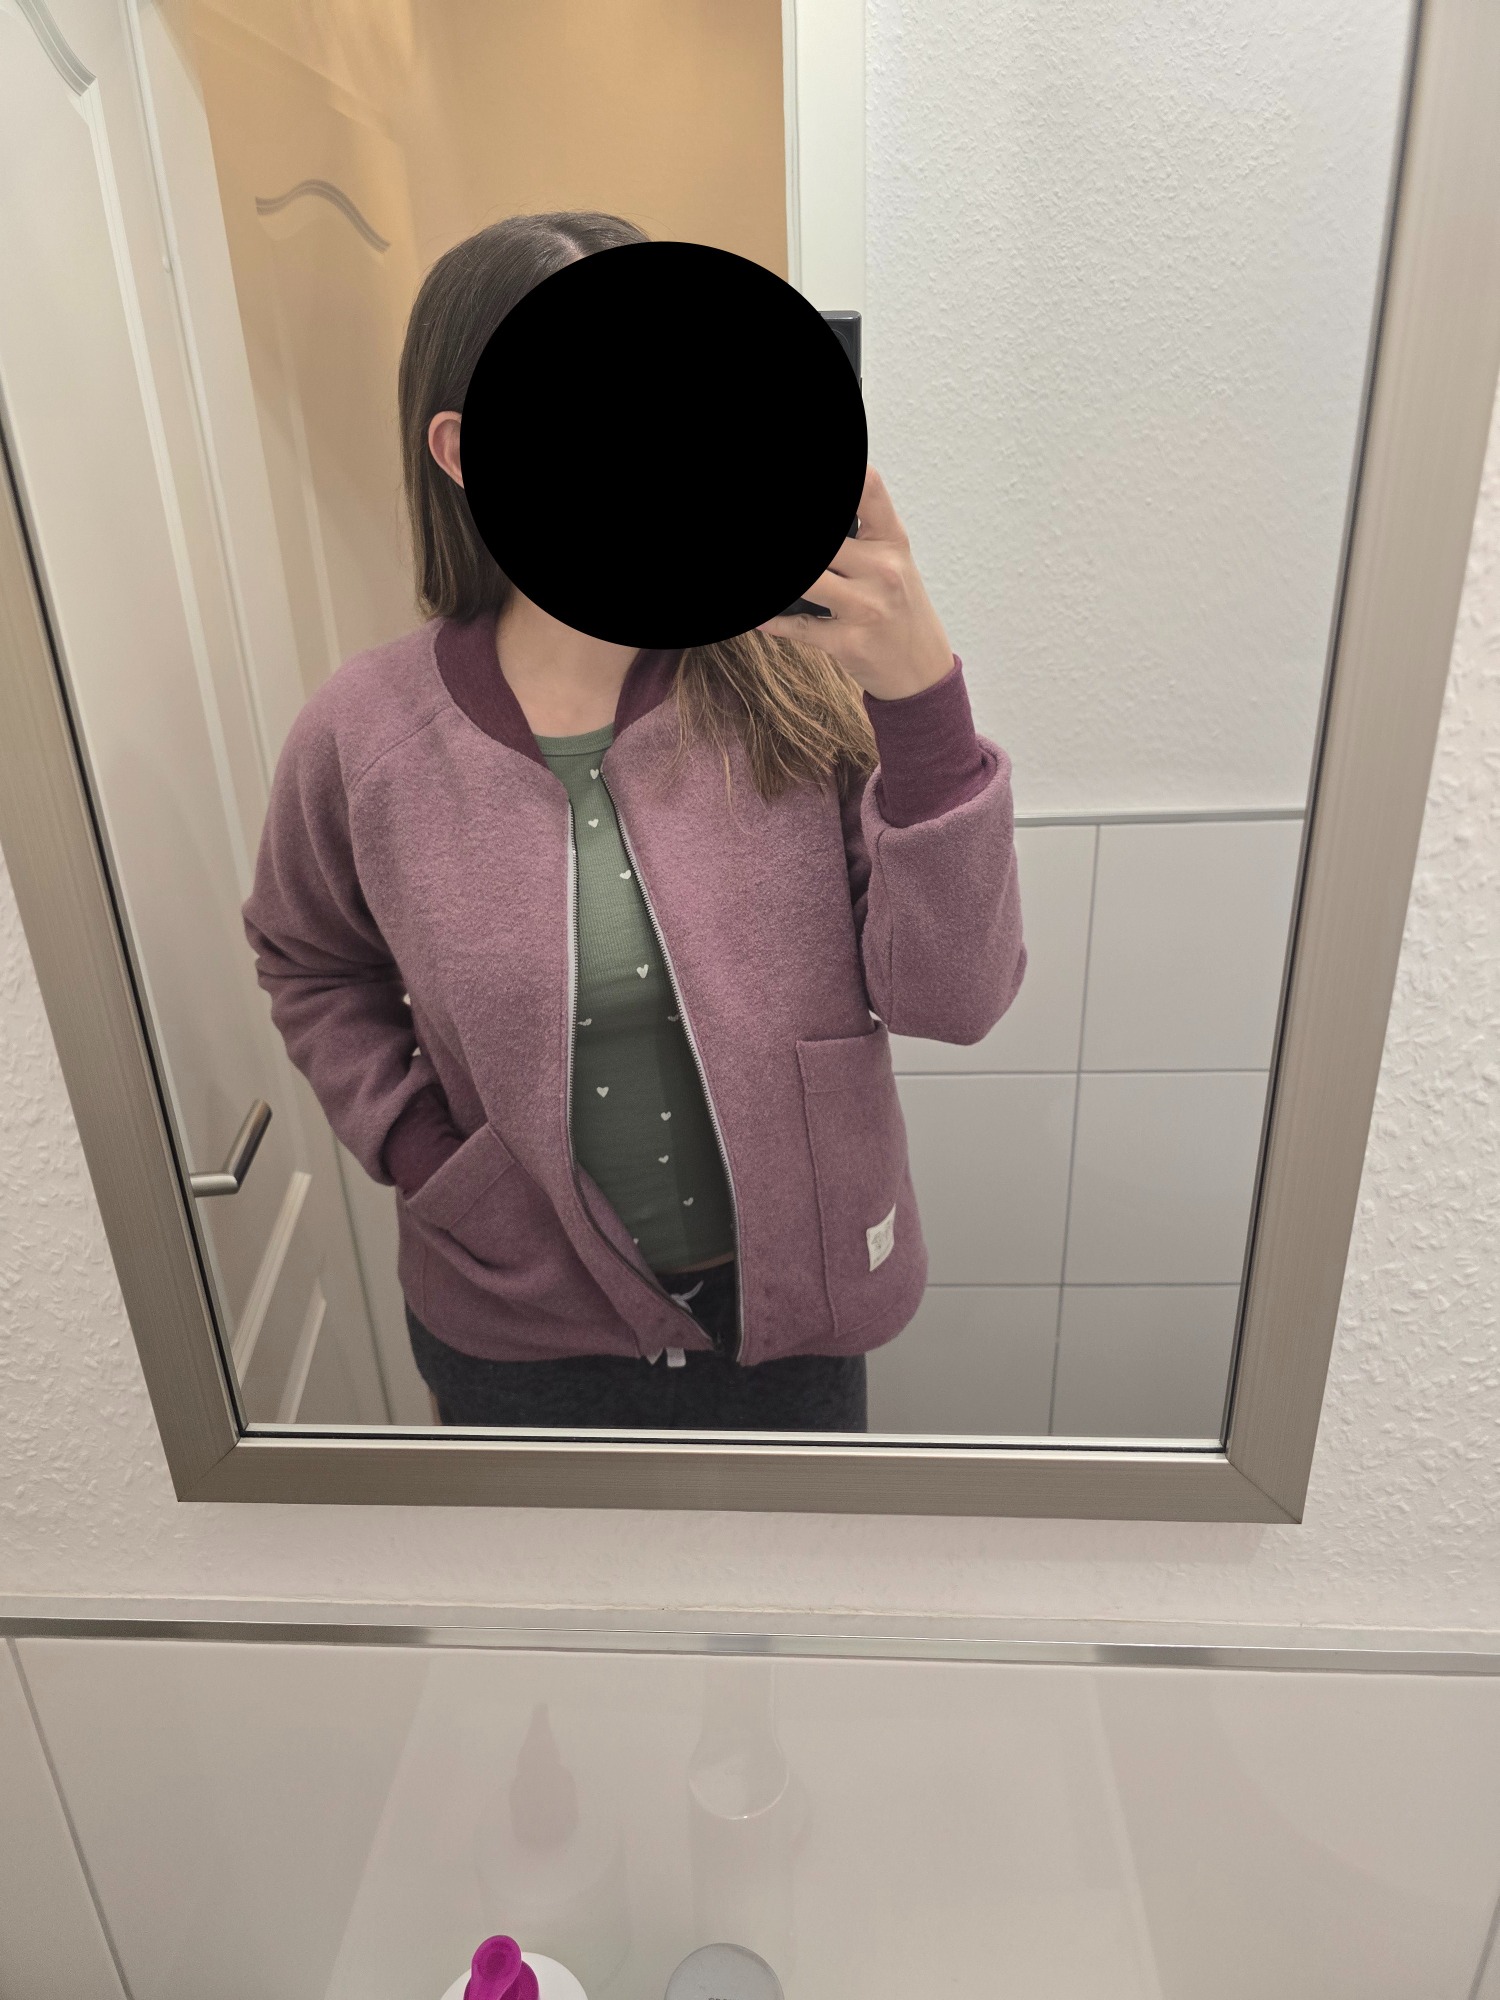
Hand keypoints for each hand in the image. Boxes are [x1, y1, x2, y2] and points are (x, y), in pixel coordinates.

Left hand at [756, 466, 954, 699]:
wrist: (921, 672)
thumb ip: (860, 533)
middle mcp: (883, 570)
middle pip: (825, 539)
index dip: (846, 475)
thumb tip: (828, 521)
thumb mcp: (892, 562)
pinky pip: (797, 626)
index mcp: (892, 541)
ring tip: (768, 570)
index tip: (818, 476)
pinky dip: (773, 620)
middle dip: (792, 539)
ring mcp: (866, 607)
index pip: (868, 488)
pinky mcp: (848, 642)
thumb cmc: (899, 610)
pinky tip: (760, 616)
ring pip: (807, 579)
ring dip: (783, 580)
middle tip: (774, 538)